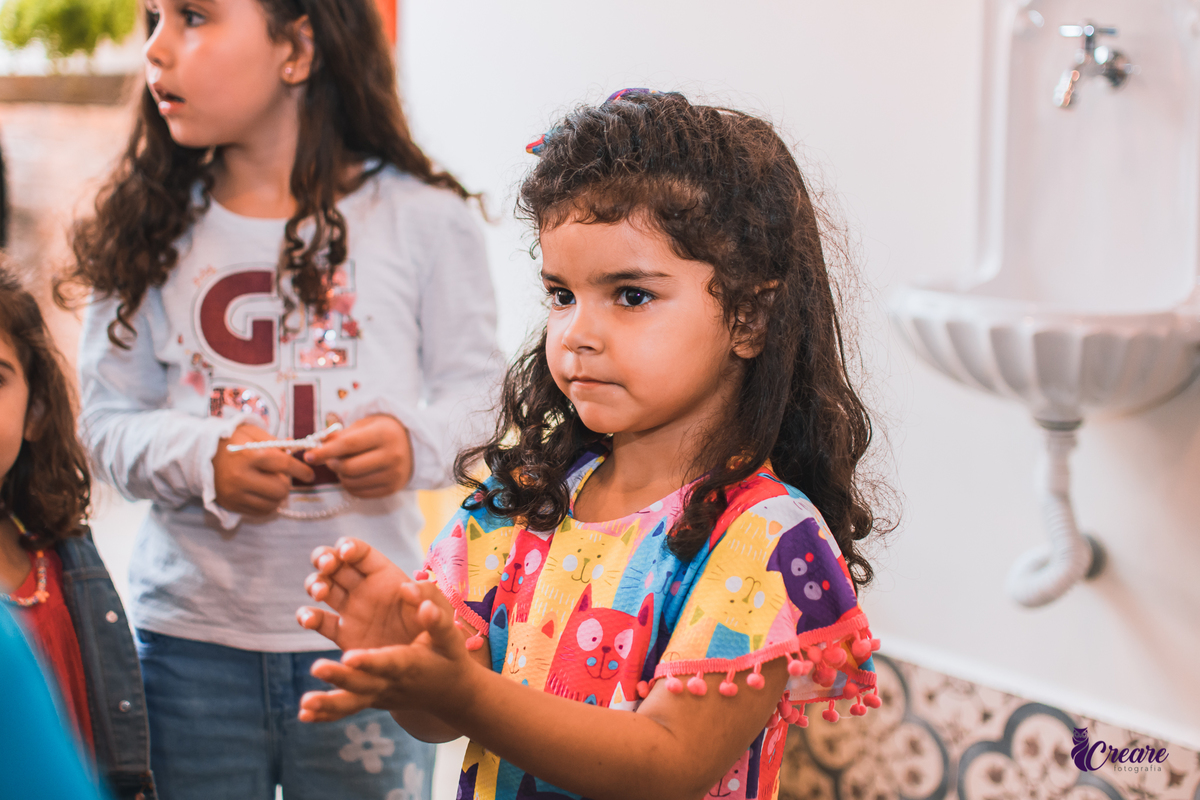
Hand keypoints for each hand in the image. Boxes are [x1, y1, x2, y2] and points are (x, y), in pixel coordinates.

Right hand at [213, 424, 314, 514]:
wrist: (199, 456)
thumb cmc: (230, 441)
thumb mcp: (251, 433)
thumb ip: (275, 441)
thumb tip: (296, 448)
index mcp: (248, 455)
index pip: (283, 464)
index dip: (301, 470)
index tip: (310, 474)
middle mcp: (241, 477)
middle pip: (281, 489)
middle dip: (287, 483)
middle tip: (282, 476)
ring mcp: (235, 494)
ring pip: (273, 503)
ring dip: (278, 495)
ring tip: (271, 483)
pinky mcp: (231, 505)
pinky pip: (261, 512)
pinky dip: (268, 504)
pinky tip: (263, 493)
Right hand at [297, 537, 429, 650]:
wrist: (427, 665)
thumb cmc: (435, 630)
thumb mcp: (438, 609)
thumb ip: (428, 596)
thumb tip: (409, 587)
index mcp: (385, 575)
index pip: (360, 552)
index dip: (349, 546)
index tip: (345, 553)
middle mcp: (364, 587)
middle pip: (334, 563)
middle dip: (325, 558)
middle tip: (327, 567)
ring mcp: (350, 609)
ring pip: (321, 586)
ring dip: (314, 583)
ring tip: (320, 593)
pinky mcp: (342, 633)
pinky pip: (318, 620)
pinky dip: (307, 616)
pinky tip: (309, 619)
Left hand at [299, 585, 474, 722]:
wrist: (450, 693)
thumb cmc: (450, 659)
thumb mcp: (451, 639)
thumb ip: (437, 621)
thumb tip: (424, 603)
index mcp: (411, 664)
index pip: (389, 662)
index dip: (371, 661)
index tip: (350, 657)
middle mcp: (393, 682)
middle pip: (364, 683)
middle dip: (341, 678)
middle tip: (317, 668)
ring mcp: (381, 694)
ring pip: (352, 700)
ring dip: (328, 703)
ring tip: (305, 705)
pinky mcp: (372, 700)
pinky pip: (348, 708)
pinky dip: (326, 713)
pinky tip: (303, 715)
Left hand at [303, 414, 412, 497]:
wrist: (412, 445)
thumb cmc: (381, 432)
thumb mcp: (364, 425)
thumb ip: (341, 435)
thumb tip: (317, 446)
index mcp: (384, 435)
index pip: (349, 444)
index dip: (326, 451)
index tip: (308, 456)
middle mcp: (392, 455)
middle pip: (349, 468)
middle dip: (332, 464)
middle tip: (330, 459)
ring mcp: (394, 475)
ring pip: (352, 482)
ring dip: (340, 476)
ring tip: (344, 465)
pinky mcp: (392, 489)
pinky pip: (359, 493)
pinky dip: (349, 485)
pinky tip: (353, 475)